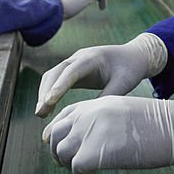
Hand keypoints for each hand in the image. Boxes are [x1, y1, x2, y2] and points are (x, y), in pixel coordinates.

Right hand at [35, 32, 167, 115]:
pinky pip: (57, 79)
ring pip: (53, 75)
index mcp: (93, 58)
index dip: (59, 86)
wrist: (134, 56)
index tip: (48, 102)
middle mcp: (80, 57)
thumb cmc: (131, 69)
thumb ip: (108, 96)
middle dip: (46, 91)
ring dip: (44, 93)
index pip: (72, 71)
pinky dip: (50, 92)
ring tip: (40, 114)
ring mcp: (75, 62)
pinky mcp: (74, 70)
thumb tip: (90, 117)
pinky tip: (47, 109)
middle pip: (56, 72)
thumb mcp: (124, 83)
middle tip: (39, 113)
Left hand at [42, 95, 173, 173]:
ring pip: (61, 151)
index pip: (64, 115)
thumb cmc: (159, 123)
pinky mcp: (92, 153)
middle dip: (59, 150)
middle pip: (55, 133)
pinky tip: (95, 173)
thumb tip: (91, 137)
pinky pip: (75, 168)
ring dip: (69, 163)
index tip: (61, 144)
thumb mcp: (125, 110)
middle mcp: (88, 115)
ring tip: (86, 168)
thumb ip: (104, 119)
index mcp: (97, 103)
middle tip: (70, 162)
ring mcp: (88, 133)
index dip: (59, 132)